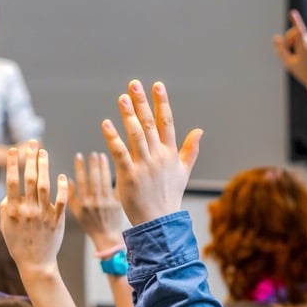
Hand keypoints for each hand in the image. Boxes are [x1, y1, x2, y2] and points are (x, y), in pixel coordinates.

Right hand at [0, 141, 66, 274]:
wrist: (36, 264)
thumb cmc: (19, 245)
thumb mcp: (5, 227)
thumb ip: (5, 208)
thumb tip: (8, 192)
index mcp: (13, 210)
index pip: (11, 182)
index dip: (12, 164)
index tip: (14, 150)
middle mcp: (28, 210)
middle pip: (29, 179)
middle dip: (30, 159)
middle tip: (33, 143)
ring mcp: (43, 214)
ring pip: (44, 185)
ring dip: (44, 167)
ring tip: (44, 153)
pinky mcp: (57, 220)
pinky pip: (61, 200)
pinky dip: (62, 187)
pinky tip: (62, 176)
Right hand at [69, 152, 124, 252]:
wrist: (107, 236)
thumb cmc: (90, 225)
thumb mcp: (76, 212)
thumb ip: (70, 196)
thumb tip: (66, 180)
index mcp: (84, 203)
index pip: (81, 181)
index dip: (80, 167)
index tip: (79, 156)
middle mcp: (95, 202)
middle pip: (94, 178)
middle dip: (92, 164)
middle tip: (92, 153)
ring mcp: (107, 201)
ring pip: (105, 180)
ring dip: (103, 166)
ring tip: (101, 155)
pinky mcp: (117, 202)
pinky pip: (115, 186)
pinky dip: (113, 174)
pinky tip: (112, 165)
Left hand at [102, 80, 201, 225]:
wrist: (159, 221)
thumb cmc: (169, 196)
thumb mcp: (183, 172)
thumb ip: (190, 149)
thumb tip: (200, 130)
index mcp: (170, 153)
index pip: (166, 122)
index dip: (161, 103)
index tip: (156, 85)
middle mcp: (158, 156)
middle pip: (149, 124)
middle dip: (142, 102)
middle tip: (133, 84)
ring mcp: (144, 165)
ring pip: (136, 135)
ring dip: (128, 115)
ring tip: (121, 98)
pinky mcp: (129, 175)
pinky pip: (120, 152)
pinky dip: (113, 137)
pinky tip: (106, 123)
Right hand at [274, 9, 306, 89]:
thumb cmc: (302, 72)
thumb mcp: (288, 63)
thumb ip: (280, 49)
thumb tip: (276, 38)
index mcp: (304, 47)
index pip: (299, 31)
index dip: (295, 21)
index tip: (292, 13)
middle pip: (298, 33)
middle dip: (291, 38)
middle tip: (288, 48)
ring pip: (305, 37)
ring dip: (299, 43)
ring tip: (300, 55)